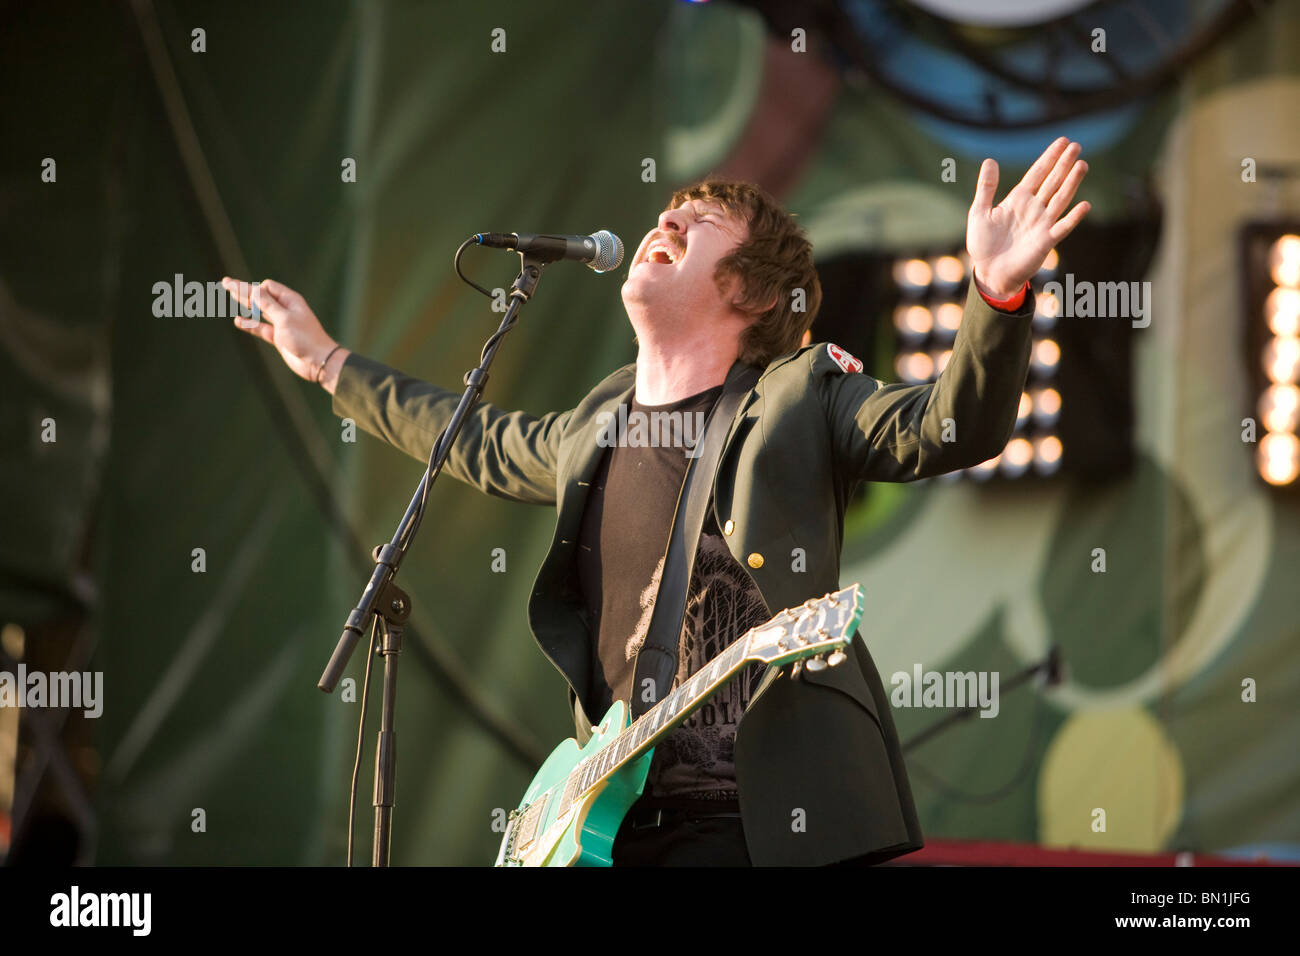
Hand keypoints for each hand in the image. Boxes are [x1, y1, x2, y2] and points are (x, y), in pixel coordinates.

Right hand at [222, 277, 347, 388]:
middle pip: (261, 296)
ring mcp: (282, 323)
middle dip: (244, 290)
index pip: (268, 287)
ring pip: (260, 311)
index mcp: (290, 300)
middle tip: (225, 282)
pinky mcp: (279, 337)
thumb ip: (268, 305)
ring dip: (246, 304)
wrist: (318, 362)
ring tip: (231, 294)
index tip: (250, 299)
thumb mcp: (285, 319)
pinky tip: (238, 321)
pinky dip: (249, 324)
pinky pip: (261, 328)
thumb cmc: (305, 338)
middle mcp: (286, 309)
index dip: (256, 290)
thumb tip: (254, 289)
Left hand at [967, 137, 1090, 299]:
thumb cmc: (983, 245)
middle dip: (1064, 164)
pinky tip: (1084, 205)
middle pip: (1052, 181)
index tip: (1063, 141)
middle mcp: (1033, 208)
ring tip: (1082, 164)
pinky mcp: (1046, 241)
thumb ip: (986, 188)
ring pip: (1060, 198)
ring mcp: (1042, 223)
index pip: (1037, 173)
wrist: (988, 273)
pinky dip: (1073, 217)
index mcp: (1018, 199)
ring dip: (1071, 182)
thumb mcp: (979, 213)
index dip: (1049, 157)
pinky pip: (1062, 227)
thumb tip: (990, 160)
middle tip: (1076, 146)